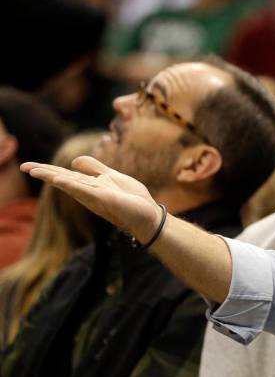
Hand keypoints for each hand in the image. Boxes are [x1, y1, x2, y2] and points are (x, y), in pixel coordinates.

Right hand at [22, 157, 162, 241]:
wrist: (150, 216)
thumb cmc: (133, 199)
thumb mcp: (112, 177)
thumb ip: (95, 168)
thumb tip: (73, 161)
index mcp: (90, 186)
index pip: (66, 175)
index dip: (48, 170)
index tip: (28, 166)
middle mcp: (89, 192)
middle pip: (63, 179)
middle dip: (44, 172)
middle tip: (23, 166)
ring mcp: (95, 196)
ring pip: (69, 183)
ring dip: (51, 176)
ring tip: (32, 170)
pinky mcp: (104, 198)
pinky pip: (85, 189)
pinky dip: (70, 183)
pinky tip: (58, 179)